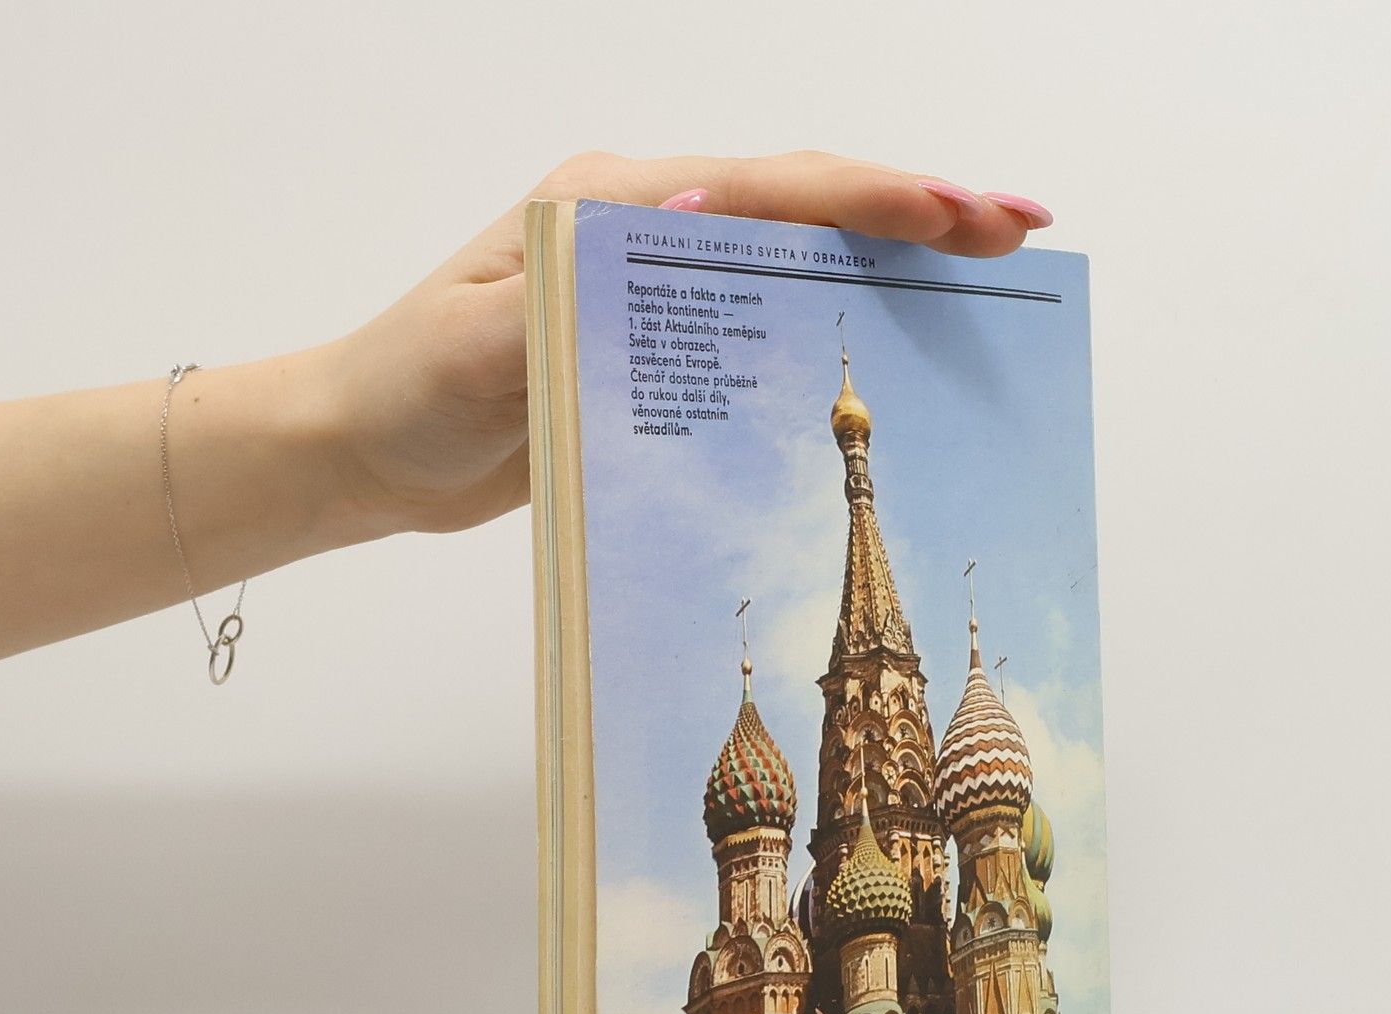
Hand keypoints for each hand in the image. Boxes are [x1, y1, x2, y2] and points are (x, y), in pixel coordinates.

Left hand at [317, 151, 1052, 538]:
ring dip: (893, 264)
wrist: (372, 448)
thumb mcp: (489, 335)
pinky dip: (839, 322)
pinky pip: (767, 323)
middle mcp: (648, 226)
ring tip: (987, 274)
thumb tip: (698, 206)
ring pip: (799, 259)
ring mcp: (659, 286)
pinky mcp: (660, 348)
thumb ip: (583, 280)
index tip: (960, 215)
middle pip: (806, 206)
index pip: (769, 188)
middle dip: (916, 213)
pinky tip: (894, 343)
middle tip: (1018, 229)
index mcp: (614, 204)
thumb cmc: (415, 388)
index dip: (873, 199)